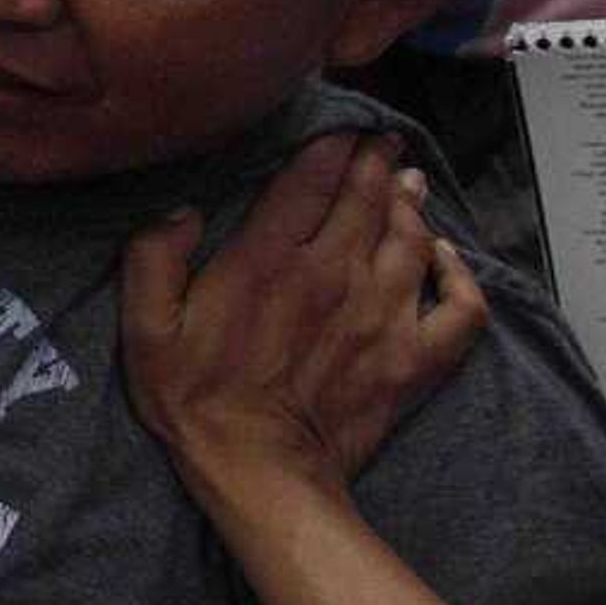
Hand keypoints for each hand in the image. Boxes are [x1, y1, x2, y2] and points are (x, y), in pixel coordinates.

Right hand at [120, 130, 481, 489]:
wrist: (261, 474)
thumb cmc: (195, 400)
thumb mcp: (144, 329)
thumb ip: (152, 259)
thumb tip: (181, 211)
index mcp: (267, 261)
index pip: (309, 182)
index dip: (329, 149)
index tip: (339, 130)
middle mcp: (333, 275)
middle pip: (366, 200)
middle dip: (376, 163)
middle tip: (382, 142)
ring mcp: (383, 316)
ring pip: (412, 239)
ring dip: (413, 204)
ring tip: (410, 181)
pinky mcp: (413, 357)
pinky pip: (458, 306)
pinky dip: (461, 275)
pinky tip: (447, 256)